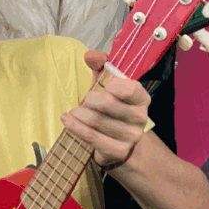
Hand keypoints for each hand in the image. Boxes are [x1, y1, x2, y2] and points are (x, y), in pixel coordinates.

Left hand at [60, 51, 150, 168]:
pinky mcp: (118, 151)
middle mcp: (141, 118)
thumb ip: (101, 65)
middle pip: (110, 104)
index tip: (104, 85)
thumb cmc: (111, 108)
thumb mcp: (107, 84)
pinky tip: (67, 119)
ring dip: (80, 114)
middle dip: (91, 99)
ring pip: (98, 121)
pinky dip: (75, 127)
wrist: (116, 141)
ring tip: (74, 110)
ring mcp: (131, 137)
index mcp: (142, 98)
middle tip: (85, 99)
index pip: (131, 88)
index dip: (115, 85)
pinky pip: (92, 137)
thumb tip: (91, 56)